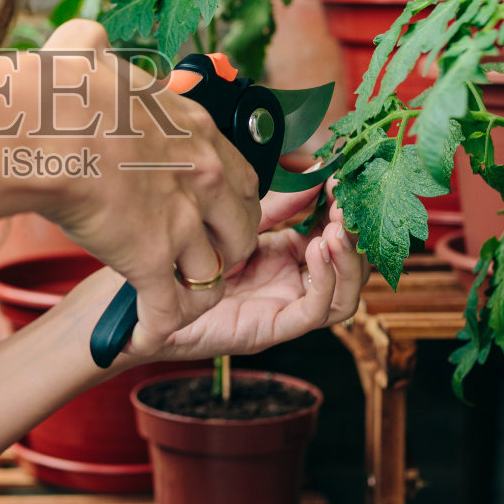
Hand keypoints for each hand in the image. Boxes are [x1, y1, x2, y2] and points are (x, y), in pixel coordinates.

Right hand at [28, 20, 261, 357]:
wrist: (44, 125)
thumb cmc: (59, 86)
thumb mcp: (86, 49)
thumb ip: (96, 46)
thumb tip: (85, 37)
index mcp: (196, 128)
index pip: (243, 175)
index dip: (229, 200)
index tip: (211, 210)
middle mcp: (204, 175)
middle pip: (240, 227)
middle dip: (224, 246)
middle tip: (198, 255)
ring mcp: (182, 220)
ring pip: (213, 272)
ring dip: (193, 286)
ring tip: (173, 295)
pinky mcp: (152, 259)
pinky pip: (171, 307)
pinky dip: (159, 323)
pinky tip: (147, 329)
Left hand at [134, 204, 366, 362]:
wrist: (148, 300)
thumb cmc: (186, 262)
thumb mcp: (238, 225)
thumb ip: (277, 206)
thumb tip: (315, 176)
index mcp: (287, 255)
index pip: (335, 235)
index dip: (345, 211)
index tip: (344, 182)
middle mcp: (293, 283)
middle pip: (349, 268)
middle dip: (354, 235)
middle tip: (346, 204)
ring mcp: (286, 307)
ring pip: (344, 294)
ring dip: (348, 260)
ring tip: (337, 229)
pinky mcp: (273, 327)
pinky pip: (316, 311)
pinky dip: (325, 282)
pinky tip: (318, 251)